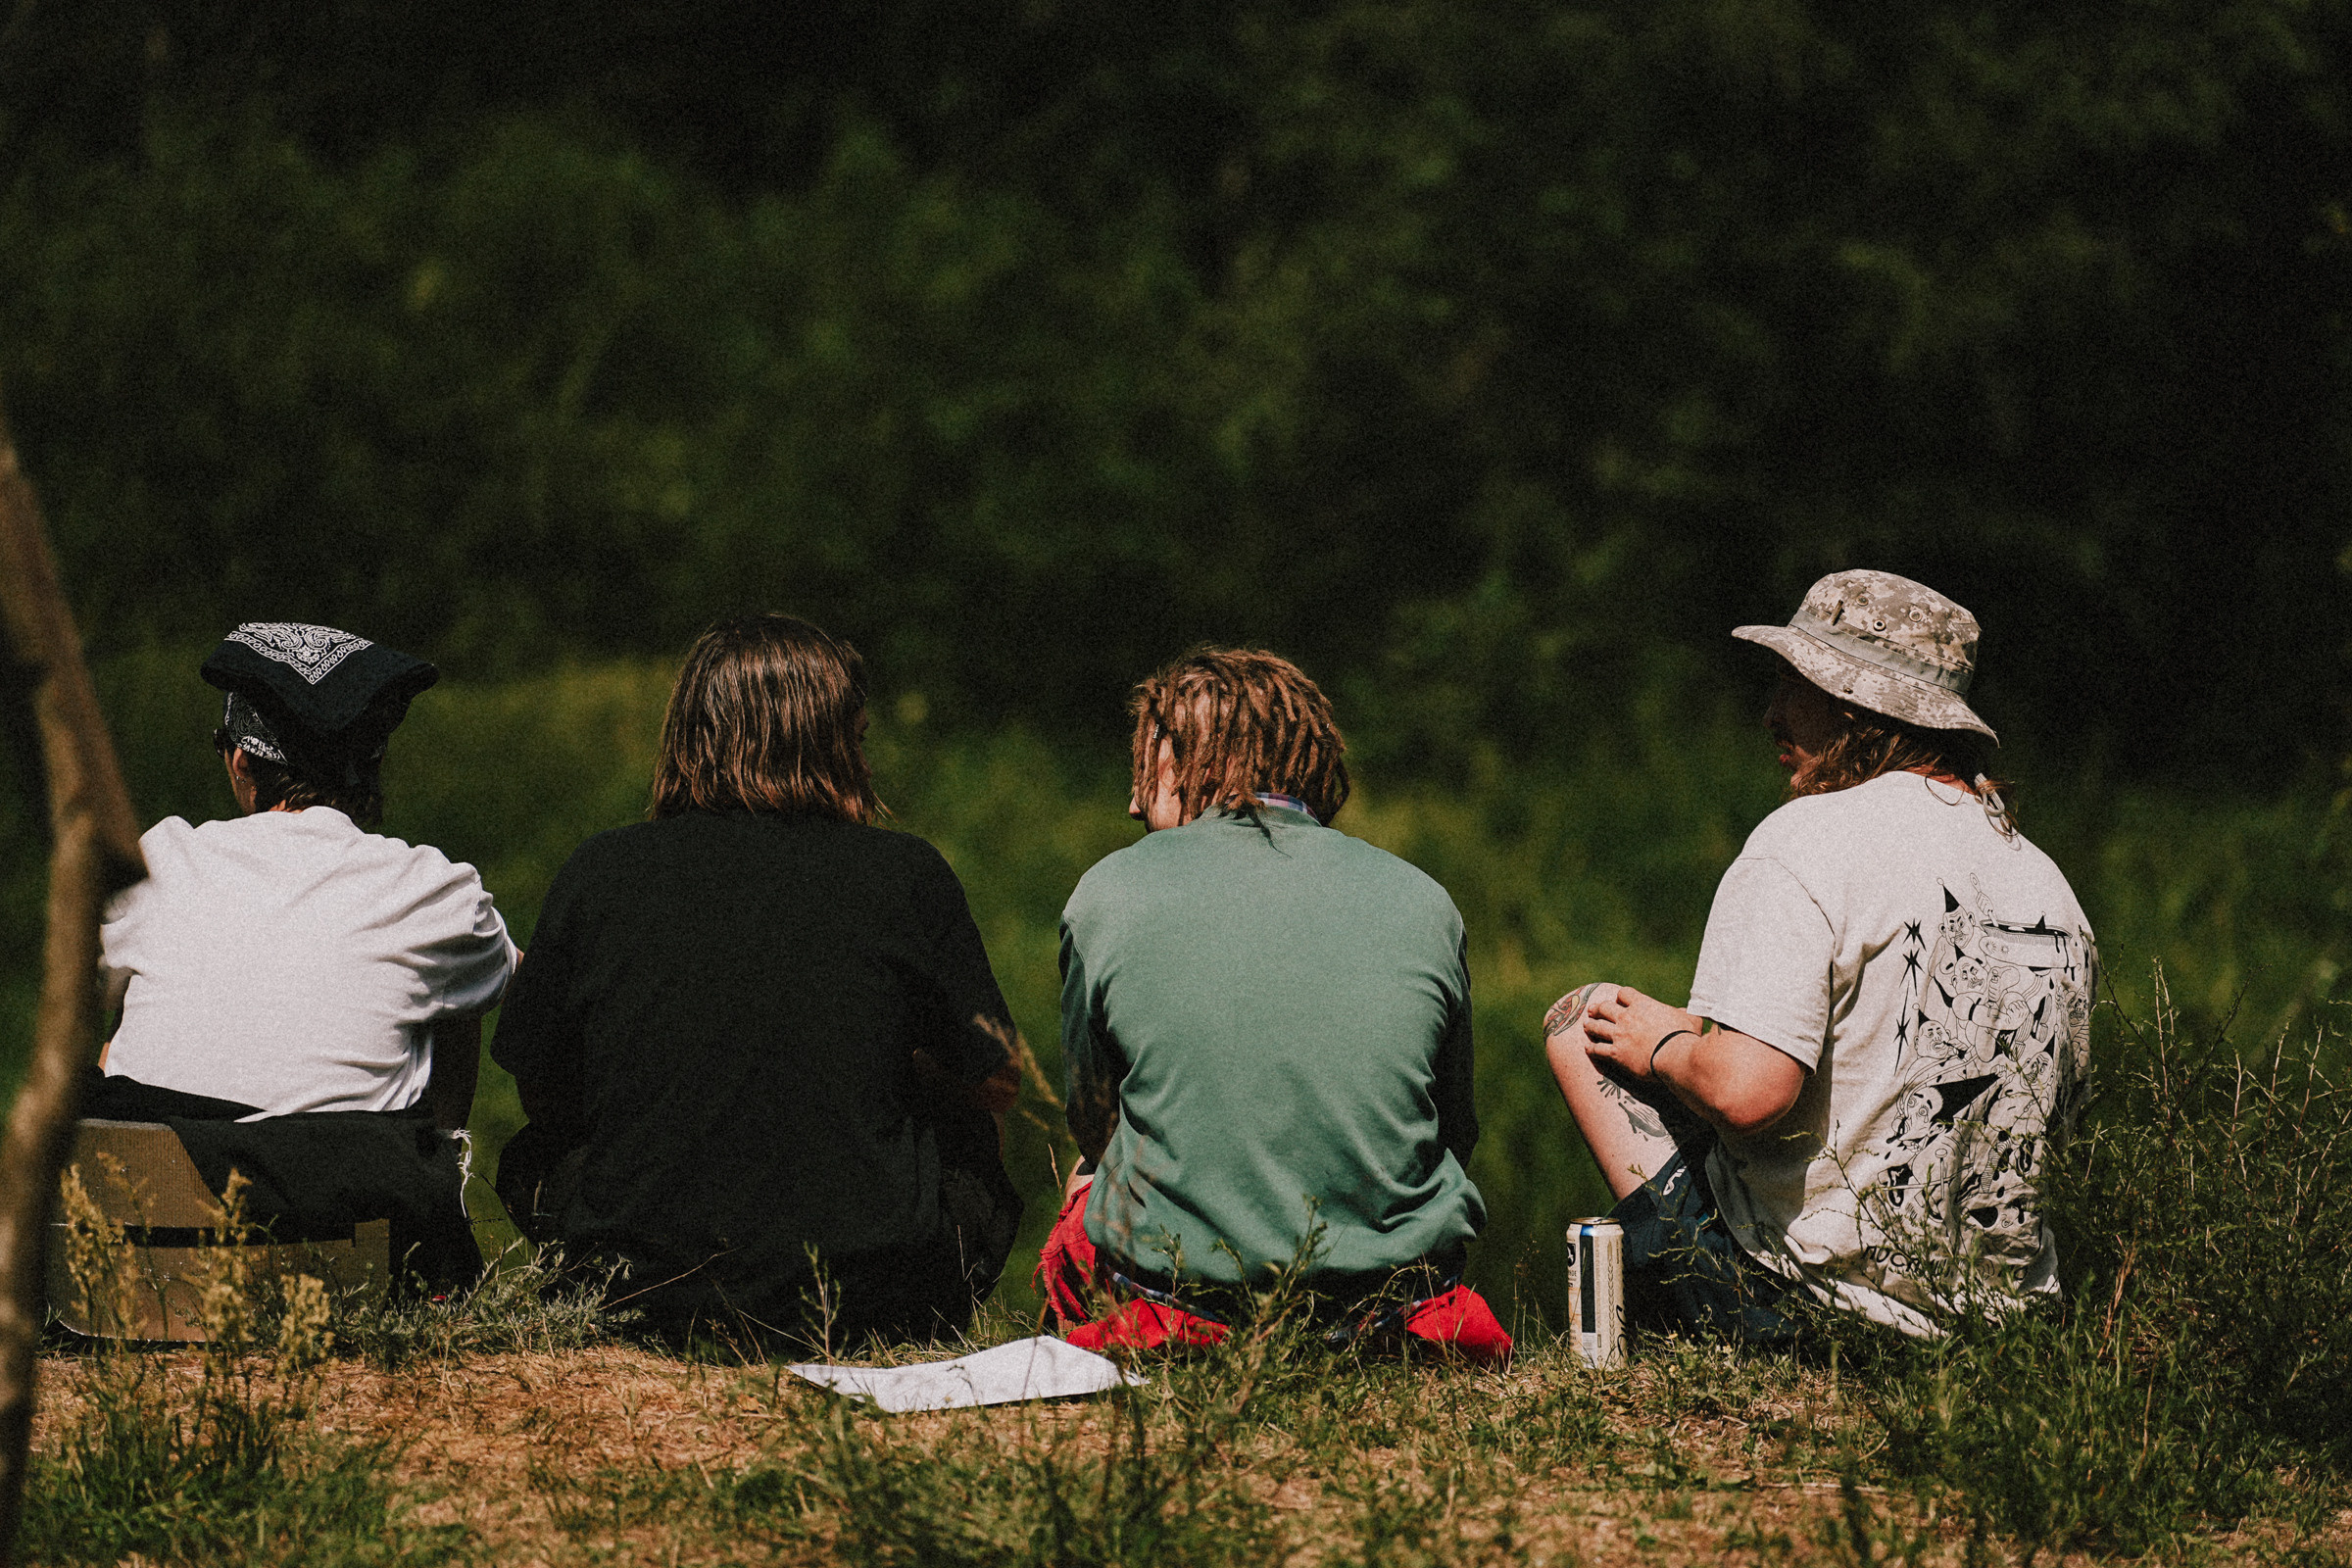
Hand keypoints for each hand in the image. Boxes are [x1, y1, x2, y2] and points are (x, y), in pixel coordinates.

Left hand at [1582, 985, 1698, 1086]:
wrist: (1675, 1056)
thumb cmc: (1685, 1037)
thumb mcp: (1690, 1019)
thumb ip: (1685, 1013)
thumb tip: (1687, 1012)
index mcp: (1643, 1005)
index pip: (1625, 994)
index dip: (1621, 997)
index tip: (1619, 1000)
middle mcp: (1627, 1017)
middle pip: (1605, 1008)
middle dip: (1598, 1009)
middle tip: (1594, 1010)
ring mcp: (1619, 1034)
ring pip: (1597, 1027)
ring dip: (1591, 1026)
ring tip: (1587, 1026)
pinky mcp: (1615, 1053)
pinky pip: (1597, 1049)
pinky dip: (1591, 1048)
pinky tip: (1588, 1048)